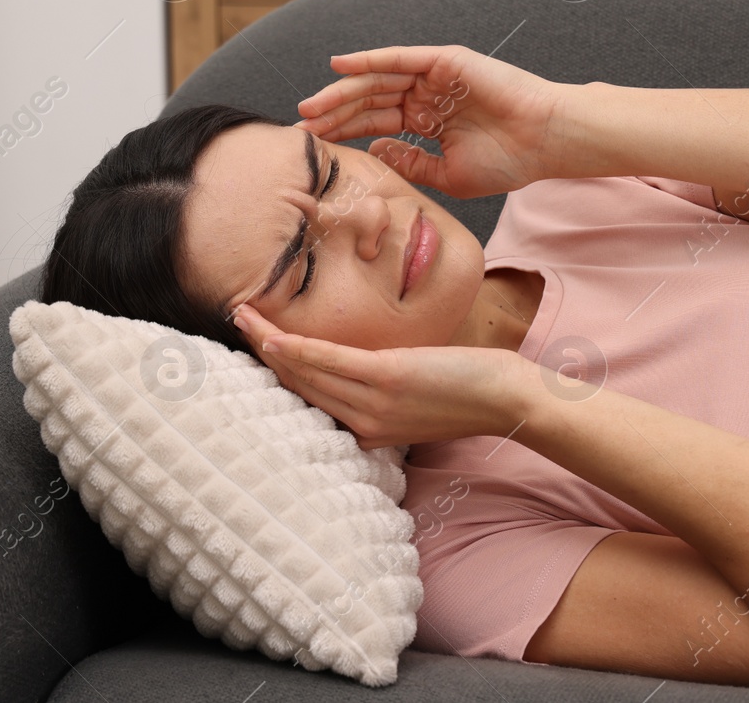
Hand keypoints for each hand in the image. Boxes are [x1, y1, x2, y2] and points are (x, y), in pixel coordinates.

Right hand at [231, 303, 531, 450]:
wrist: (509, 400)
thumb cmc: (470, 392)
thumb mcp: (418, 398)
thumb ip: (386, 390)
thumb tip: (366, 368)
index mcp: (368, 431)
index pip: (311, 399)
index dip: (278, 370)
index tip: (258, 343)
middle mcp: (363, 423)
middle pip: (299, 386)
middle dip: (263, 353)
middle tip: (239, 320)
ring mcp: (373, 404)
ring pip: (305, 372)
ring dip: (268, 344)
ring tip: (244, 317)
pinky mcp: (386, 379)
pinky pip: (329, 361)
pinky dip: (297, 348)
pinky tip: (274, 334)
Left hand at [293, 44, 570, 198]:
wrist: (544, 142)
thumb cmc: (507, 162)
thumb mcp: (447, 175)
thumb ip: (410, 162)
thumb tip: (374, 151)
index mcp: (429, 122)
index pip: (375, 124)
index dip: (343, 133)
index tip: (312, 147)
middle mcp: (428, 95)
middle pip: (370, 102)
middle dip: (333, 114)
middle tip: (300, 128)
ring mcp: (435, 76)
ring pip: (378, 80)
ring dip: (342, 92)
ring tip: (310, 107)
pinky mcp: (445, 61)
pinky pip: (399, 58)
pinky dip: (369, 59)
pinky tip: (340, 66)